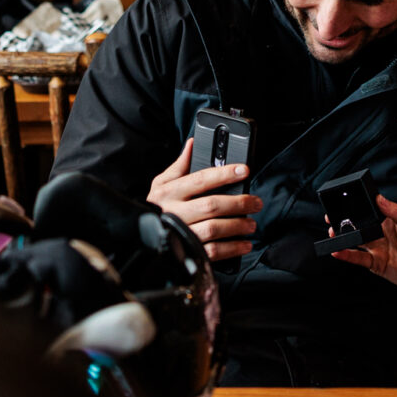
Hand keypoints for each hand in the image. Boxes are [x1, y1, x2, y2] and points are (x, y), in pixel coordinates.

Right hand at [148, 138, 262, 260]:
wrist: (141, 238)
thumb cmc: (157, 207)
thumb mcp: (161, 184)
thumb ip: (180, 166)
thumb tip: (193, 143)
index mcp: (168, 193)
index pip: (200, 179)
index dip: (224, 174)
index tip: (244, 171)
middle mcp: (173, 213)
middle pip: (211, 206)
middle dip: (239, 203)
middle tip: (255, 202)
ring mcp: (179, 234)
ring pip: (213, 229)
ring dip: (238, 226)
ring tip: (251, 224)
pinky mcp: (186, 253)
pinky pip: (212, 251)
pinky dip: (232, 248)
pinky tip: (244, 243)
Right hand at [331, 195, 396, 301]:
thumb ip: (396, 213)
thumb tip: (379, 198)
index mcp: (391, 222)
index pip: (371, 212)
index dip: (358, 207)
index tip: (345, 200)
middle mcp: (383, 235)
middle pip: (360, 227)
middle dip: (345, 222)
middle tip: (331, 217)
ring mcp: (379, 250)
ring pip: (356, 242)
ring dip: (343, 238)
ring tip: (331, 232)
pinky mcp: (377, 265)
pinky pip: (359, 258)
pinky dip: (347, 255)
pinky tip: (337, 251)